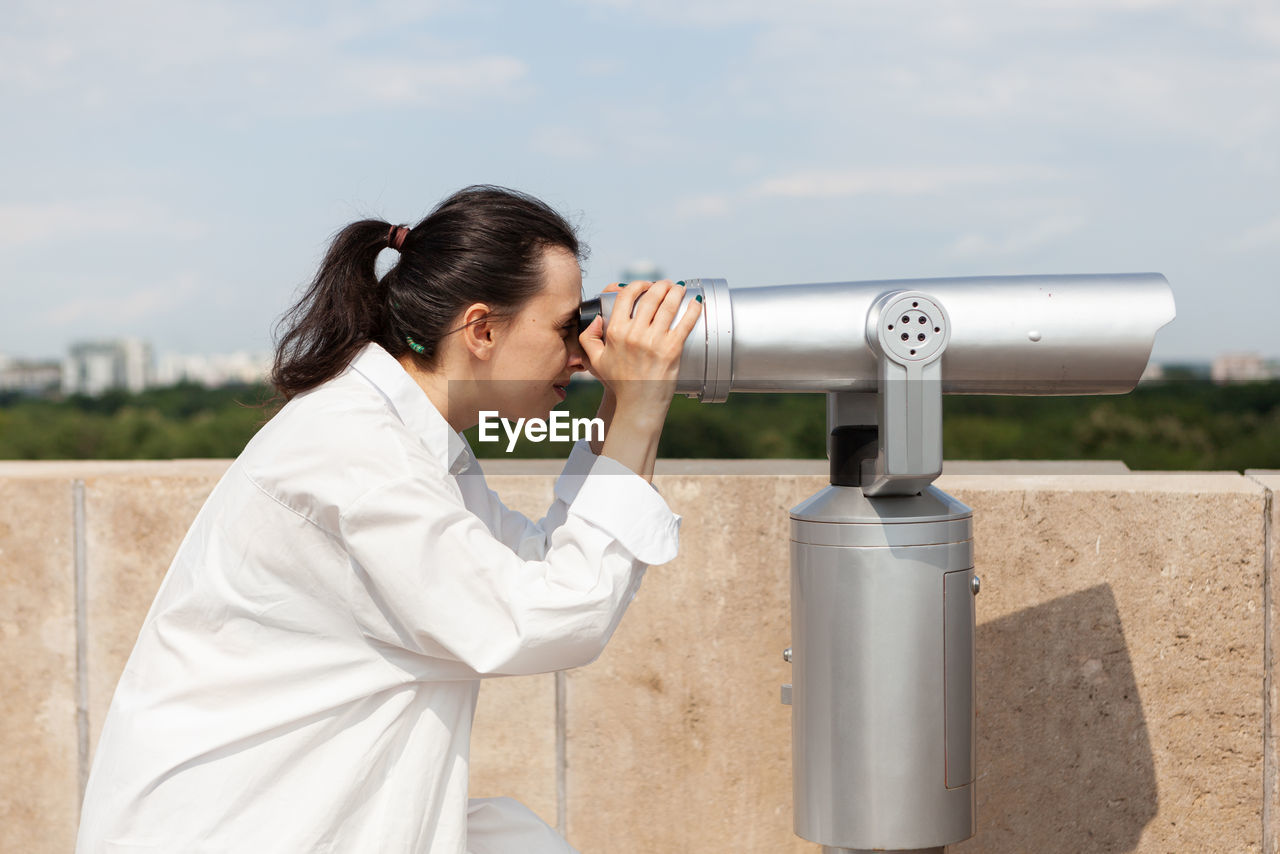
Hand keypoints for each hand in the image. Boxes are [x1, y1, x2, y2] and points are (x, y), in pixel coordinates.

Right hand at [577, 279, 701, 478]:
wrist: (637, 405)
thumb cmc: (618, 383)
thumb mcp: (595, 360)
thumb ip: (589, 337)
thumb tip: (597, 318)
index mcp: (616, 332)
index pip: (627, 296)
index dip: (638, 285)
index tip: (646, 284)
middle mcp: (634, 335)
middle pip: (651, 297)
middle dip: (662, 285)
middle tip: (668, 285)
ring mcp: (654, 342)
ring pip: (668, 306)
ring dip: (677, 292)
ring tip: (680, 289)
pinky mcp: (672, 350)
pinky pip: (685, 324)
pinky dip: (692, 310)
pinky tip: (695, 303)